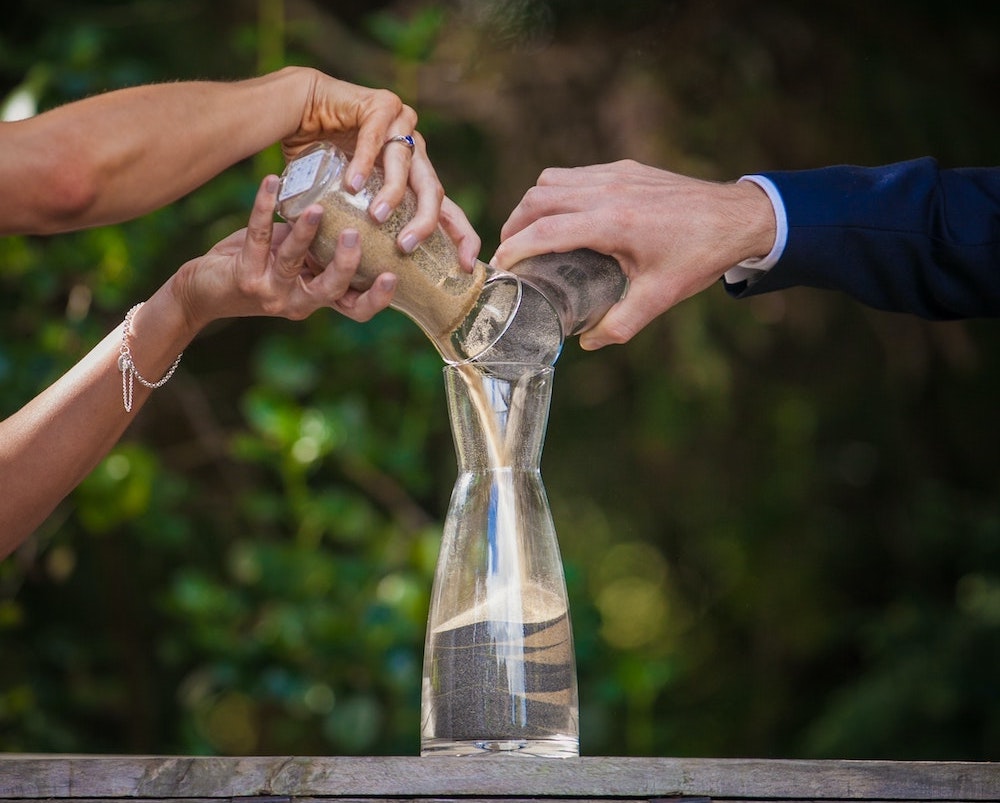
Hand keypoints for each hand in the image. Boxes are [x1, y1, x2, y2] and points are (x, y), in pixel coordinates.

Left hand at [170, 175, 396, 331]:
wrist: (204, 291)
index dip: (377, 299)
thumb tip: (352, 208)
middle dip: (345, 264)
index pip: (356, 309)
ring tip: (317, 208)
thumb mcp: (296, 263)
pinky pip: (259, 235)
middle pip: (330, 290)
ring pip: (293, 261)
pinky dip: (264, 206)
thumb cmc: (258, 269)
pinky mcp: (244, 275)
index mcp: (317, 299)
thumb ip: (321, 249)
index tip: (393, 276)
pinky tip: (271, 181)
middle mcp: (298, 302)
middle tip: (355, 235)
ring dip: (306, 233)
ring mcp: (270, 291)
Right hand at [284, 70, 480, 270]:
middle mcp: (416, 152)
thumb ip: (365, 229)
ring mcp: (402, 124)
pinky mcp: (381, 105)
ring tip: (376, 217)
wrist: (301, 111)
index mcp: (417, 178)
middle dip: (424, 222)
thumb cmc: (324, 162)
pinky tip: (353, 183)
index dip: (462, 237)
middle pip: (433, 190)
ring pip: (405, 164)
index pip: (448, 210)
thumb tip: (362, 281)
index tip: (466, 265)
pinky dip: (364, 162)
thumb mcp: (351, 204)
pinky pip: (374, 138)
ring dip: (392, 194)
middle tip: (406, 247)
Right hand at [492, 160, 775, 347]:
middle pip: (537, 199)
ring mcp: (615, 173)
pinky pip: (574, 175)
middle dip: (514, 225)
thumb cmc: (698, 257)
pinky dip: (557, 194)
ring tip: (529, 234)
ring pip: (551, 181)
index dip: (513, 249)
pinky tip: (564, 217)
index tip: (499, 267)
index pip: (543, 230)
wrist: (738, 217)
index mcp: (612, 222)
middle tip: (509, 253)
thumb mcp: (659, 298)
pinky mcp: (625, 167)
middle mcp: (607, 190)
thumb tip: (587, 342)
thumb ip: (620, 324)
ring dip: (532, 206)